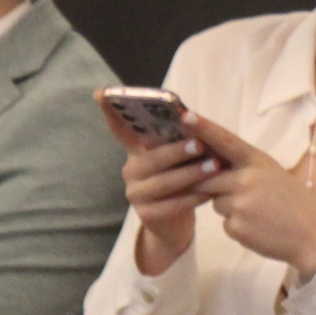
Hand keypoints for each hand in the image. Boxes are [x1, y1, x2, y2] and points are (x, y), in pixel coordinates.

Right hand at [98, 91, 224, 277]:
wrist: (177, 220)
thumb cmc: (182, 178)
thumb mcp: (179, 156)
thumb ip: (177, 139)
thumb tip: (190, 119)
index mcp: (137, 150)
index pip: (120, 129)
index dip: (110, 112)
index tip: (101, 93)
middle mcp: (131, 170)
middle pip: (150, 159)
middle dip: (175, 151)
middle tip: (198, 144)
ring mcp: (135, 193)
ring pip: (162, 182)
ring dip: (190, 174)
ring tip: (214, 167)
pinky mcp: (145, 214)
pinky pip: (170, 205)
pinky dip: (192, 198)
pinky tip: (208, 192)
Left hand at [180, 112, 315, 280]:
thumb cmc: (295, 204)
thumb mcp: (273, 175)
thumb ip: (245, 168)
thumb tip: (212, 167)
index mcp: (258, 161)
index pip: (225, 141)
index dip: (204, 128)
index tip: (184, 115)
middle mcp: (247, 178)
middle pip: (207, 177)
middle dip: (213, 186)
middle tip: (243, 194)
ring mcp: (240, 203)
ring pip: (215, 202)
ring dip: (229, 207)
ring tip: (259, 211)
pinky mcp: (236, 226)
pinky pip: (224, 223)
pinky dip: (237, 225)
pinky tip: (259, 226)